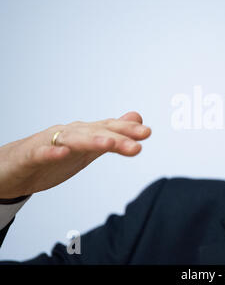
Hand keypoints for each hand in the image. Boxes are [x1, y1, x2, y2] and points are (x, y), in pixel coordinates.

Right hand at [0, 111, 150, 198]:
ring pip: (73, 140)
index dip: (127, 130)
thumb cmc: (52, 157)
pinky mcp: (30, 157)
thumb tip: (138, 119)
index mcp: (84, 134)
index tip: (147, 133)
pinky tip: (63, 153)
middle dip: (118, 137)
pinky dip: (52, 153)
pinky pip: (42, 154)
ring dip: (92, 141)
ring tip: (110, 144)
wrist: (13, 167)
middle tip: (138, 142)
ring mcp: (49, 143)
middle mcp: (69, 134)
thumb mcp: (88, 149)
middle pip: (96, 133)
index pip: (109, 129)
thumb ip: (112, 135)